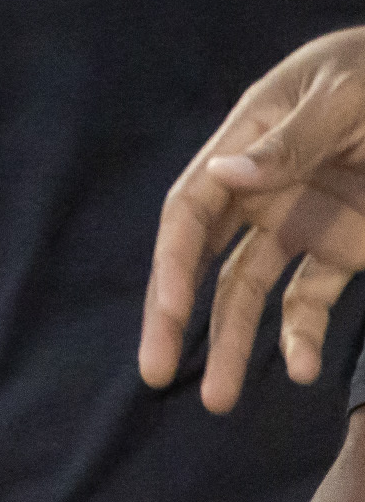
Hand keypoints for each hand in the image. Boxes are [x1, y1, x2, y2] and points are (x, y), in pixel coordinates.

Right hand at [144, 26, 364, 410]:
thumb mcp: (345, 99)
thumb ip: (290, 140)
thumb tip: (224, 175)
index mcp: (246, 143)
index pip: (191, 211)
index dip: (173, 263)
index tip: (170, 314)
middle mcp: (260, 190)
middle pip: (202, 260)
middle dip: (177, 317)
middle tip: (156, 373)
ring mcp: (298, 220)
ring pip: (247, 292)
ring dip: (231, 344)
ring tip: (219, 401)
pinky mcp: (339, 245)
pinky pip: (309, 299)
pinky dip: (301, 336)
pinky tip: (300, 369)